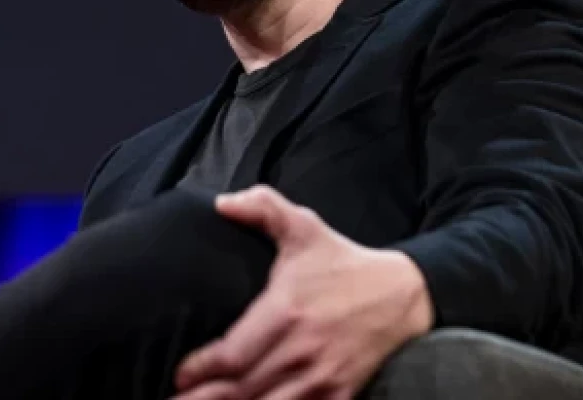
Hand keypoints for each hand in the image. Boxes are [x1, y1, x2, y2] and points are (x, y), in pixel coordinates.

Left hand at [174, 186, 433, 399]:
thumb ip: (263, 208)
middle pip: (242, 389)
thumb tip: (222, 203)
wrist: (403, 295)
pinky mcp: (341, 395)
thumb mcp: (304, 227)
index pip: (232, 354)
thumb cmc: (344, 262)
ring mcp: (322, 377)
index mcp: (285, 311)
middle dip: (206, 399)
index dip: (201, 370)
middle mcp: (301, 350)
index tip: (180, 374)